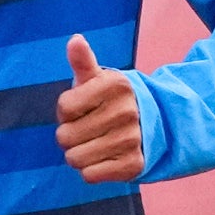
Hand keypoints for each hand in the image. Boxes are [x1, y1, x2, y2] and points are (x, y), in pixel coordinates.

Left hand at [55, 34, 142, 183]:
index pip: (64, 107)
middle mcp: (127, 111)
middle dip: (70, 135)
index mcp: (116, 85)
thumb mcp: (98, 79)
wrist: (150, 127)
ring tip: (94, 144)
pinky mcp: (133, 165)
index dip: (66, 111)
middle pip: (65, 136)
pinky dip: (91, 170)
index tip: (82, 108)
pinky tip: (103, 157)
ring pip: (74, 158)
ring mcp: (132, 139)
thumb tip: (75, 39)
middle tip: (88, 129)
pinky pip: (89, 175)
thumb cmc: (111, 101)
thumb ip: (83, 61)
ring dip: (78, 154)